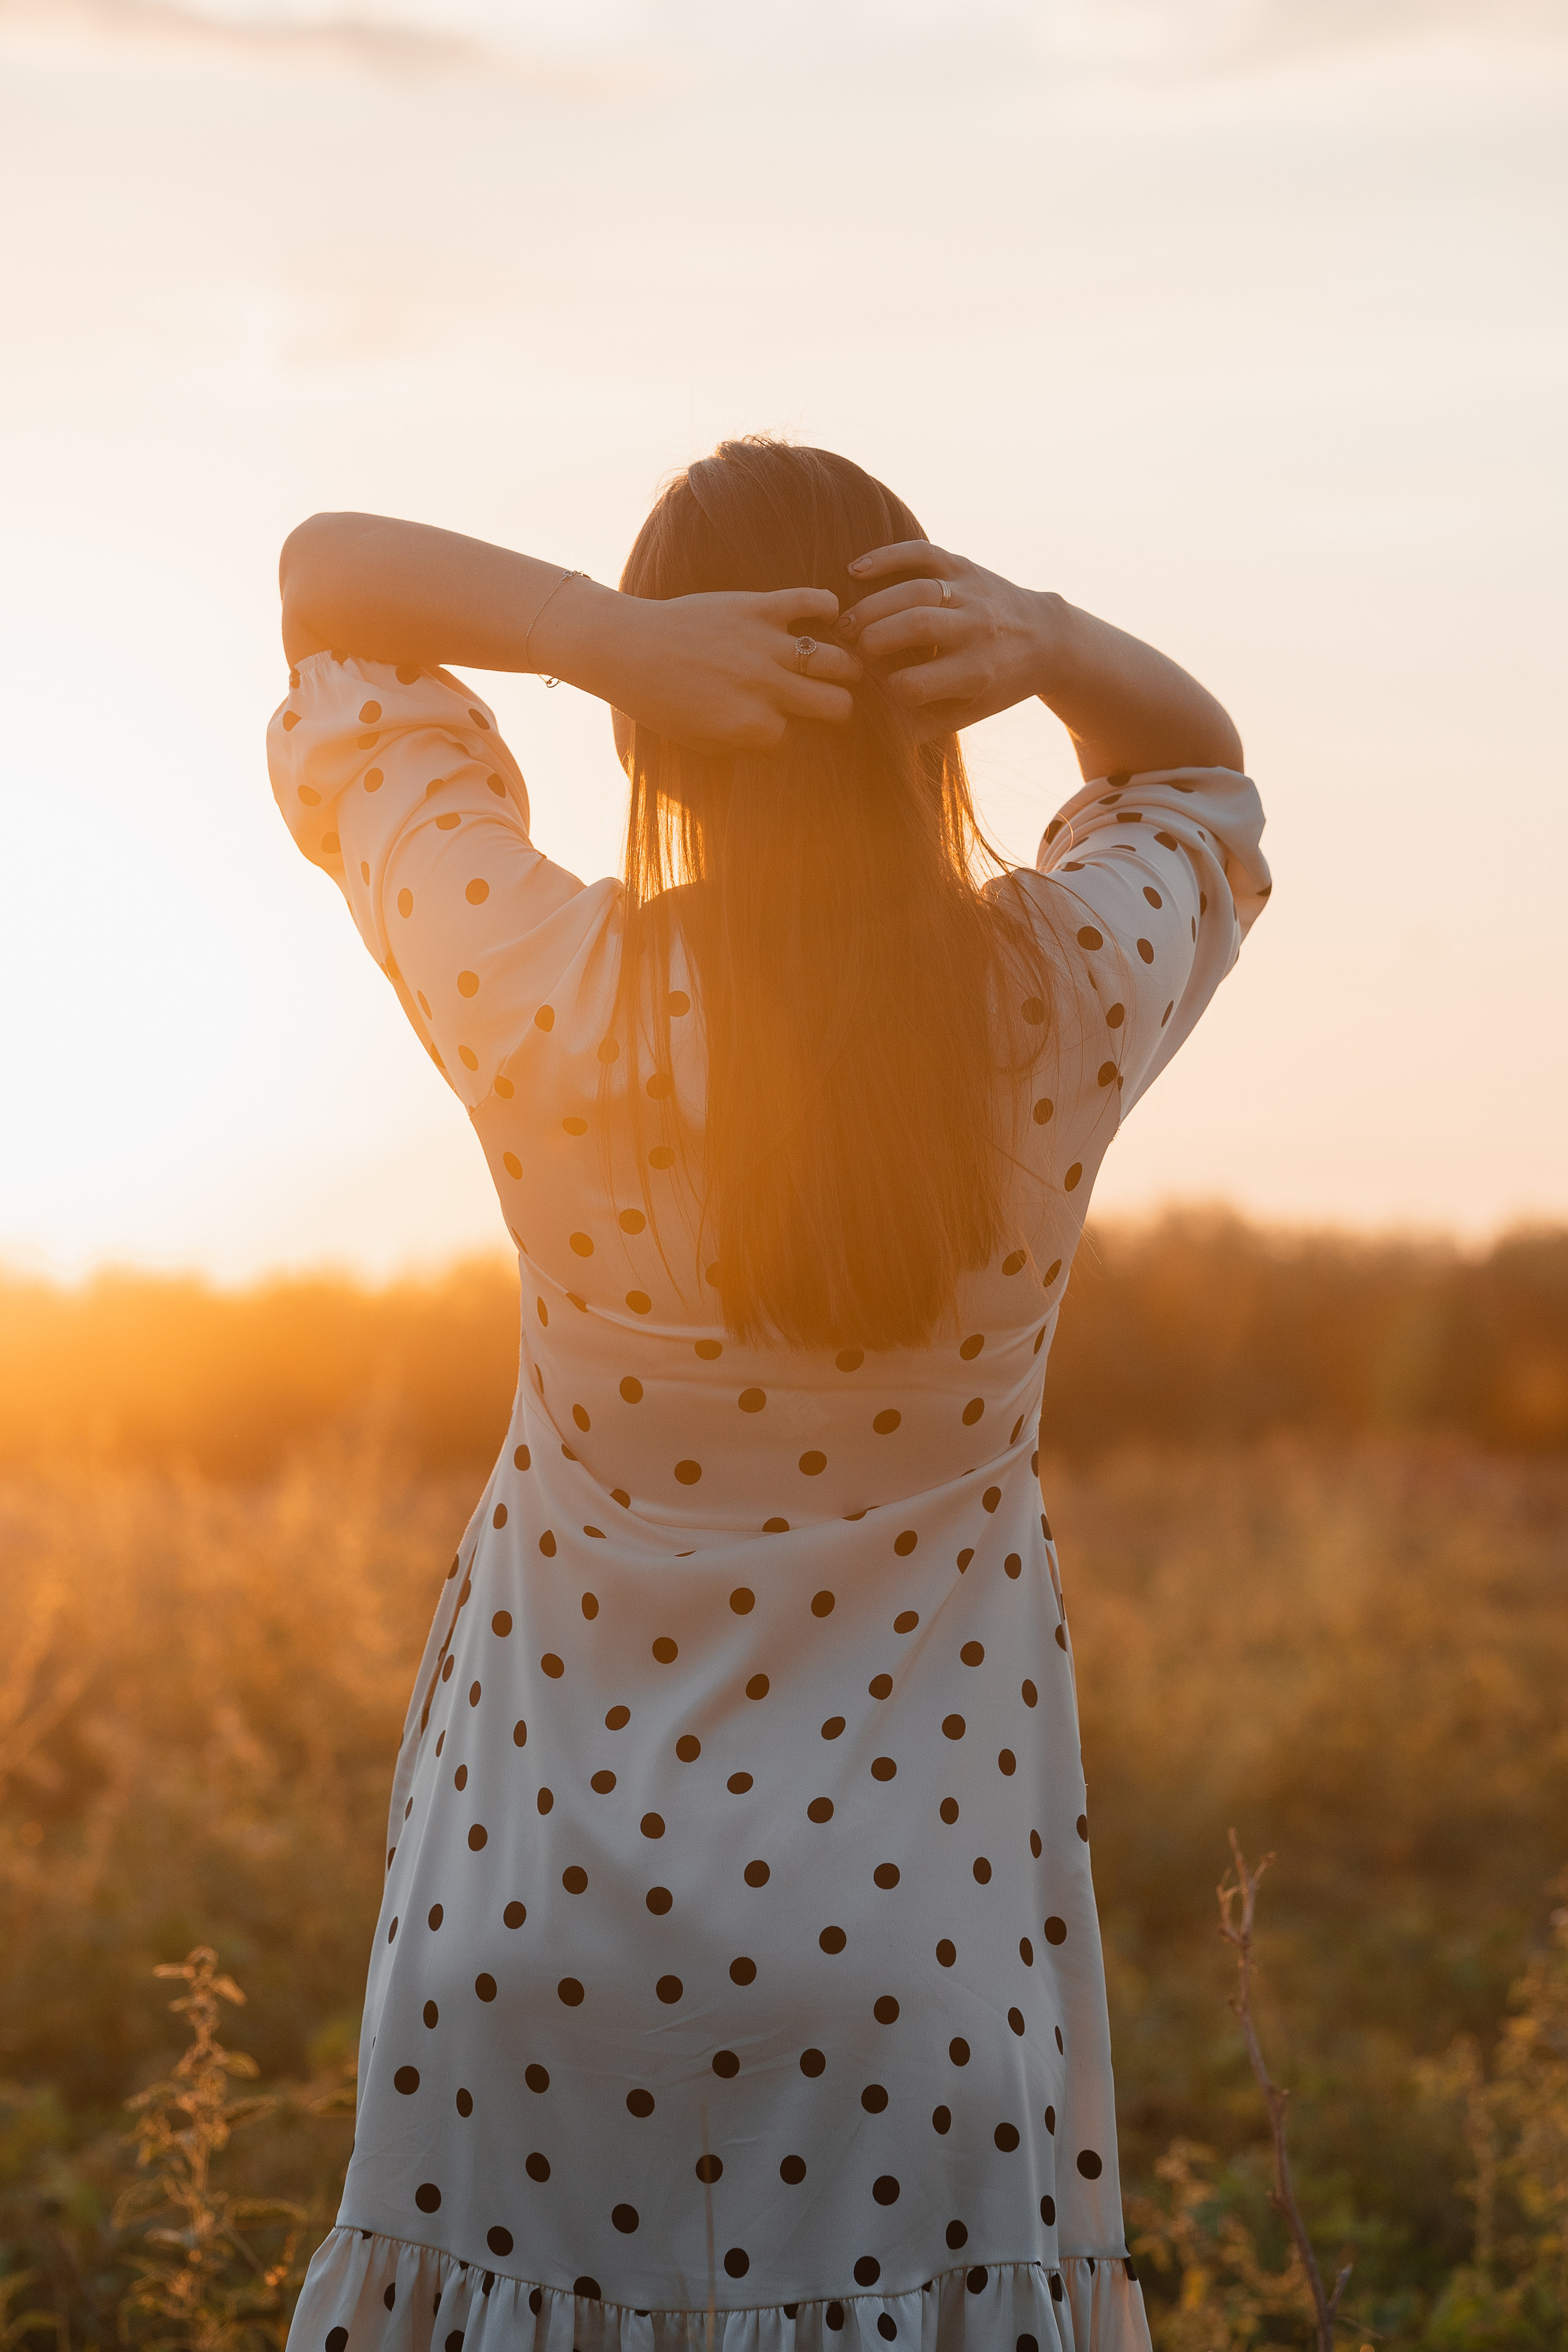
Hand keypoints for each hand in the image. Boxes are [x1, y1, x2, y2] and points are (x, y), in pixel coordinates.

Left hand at [574, 584, 862, 755]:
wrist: (627, 648)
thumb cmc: (659, 701)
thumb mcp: (699, 741)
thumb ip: (742, 745)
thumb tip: (782, 744)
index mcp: (751, 727)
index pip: (797, 737)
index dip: (792, 733)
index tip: (787, 727)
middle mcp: (765, 688)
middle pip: (835, 704)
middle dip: (838, 707)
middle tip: (832, 701)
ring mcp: (764, 645)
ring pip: (835, 659)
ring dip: (844, 664)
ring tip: (842, 665)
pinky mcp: (757, 607)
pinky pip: (811, 601)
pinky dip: (826, 606)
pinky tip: (828, 616)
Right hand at [835, 541, 1055, 737]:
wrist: (1047, 637)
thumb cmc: (998, 683)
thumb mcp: (971, 712)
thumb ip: (927, 725)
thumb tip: (878, 733)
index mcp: (977, 672)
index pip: (917, 682)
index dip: (889, 689)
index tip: (875, 689)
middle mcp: (978, 629)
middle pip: (915, 626)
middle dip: (873, 639)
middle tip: (847, 649)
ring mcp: (971, 592)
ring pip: (914, 590)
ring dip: (871, 605)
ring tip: (844, 622)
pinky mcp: (964, 565)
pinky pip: (922, 553)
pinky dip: (887, 557)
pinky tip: (856, 570)